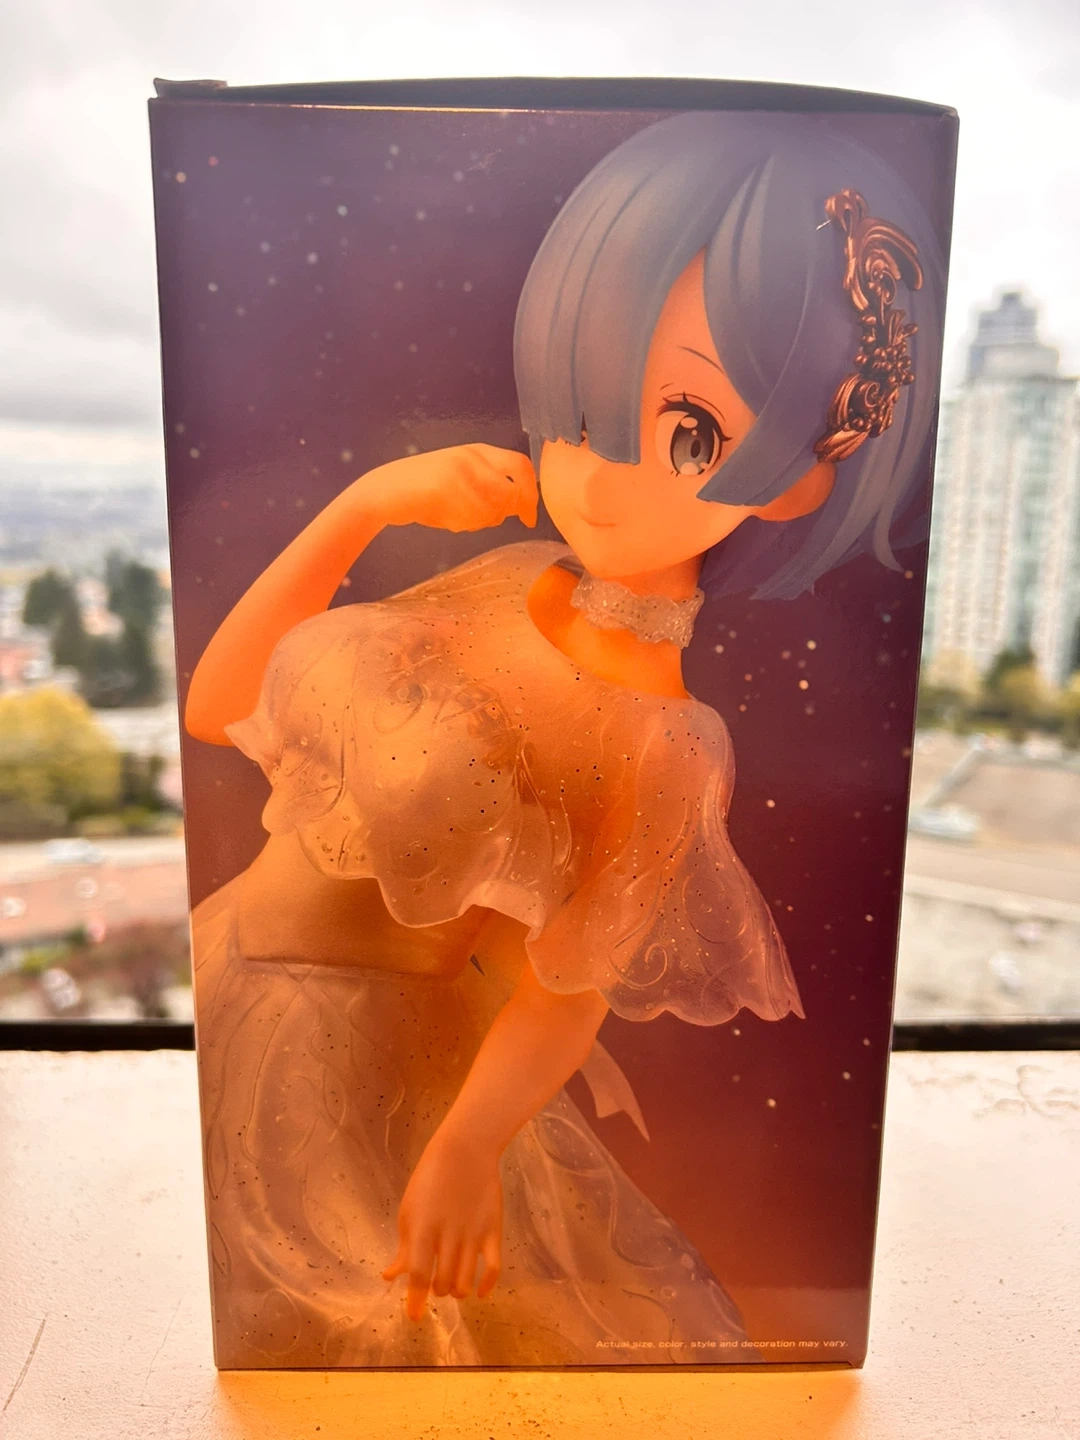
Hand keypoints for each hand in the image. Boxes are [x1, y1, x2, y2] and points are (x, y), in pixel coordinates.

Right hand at [362, 443, 537, 532]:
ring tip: (459, 518)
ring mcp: (457, 471)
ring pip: (492, 509)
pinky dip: (463, 525)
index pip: (521, 465)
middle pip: (511, 491)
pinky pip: (470, 517)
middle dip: (510, 512)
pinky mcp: (443, 487)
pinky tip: (447, 519)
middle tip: (500, 523)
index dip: (531, 494)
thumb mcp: (463, 477)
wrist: (385, 491)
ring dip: (481, 522)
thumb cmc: (426, 489)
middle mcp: (471, 457)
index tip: (530, 517)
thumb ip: (491, 485)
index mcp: (479, 451)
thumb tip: (520, 504)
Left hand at [382, 1130, 502, 1321]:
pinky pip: (492, 1269)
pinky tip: (479, 1292)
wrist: (466, 1150)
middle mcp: (448, 1237)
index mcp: (423, 1230)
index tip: (414, 1318)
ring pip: (465, 1283)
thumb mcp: (409, 1211)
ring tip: (453, 1284)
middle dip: (436, 1291)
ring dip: (456, 1291)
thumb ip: (404, 1247)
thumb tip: (391, 1276)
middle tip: (435, 1283)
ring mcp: (473, 1235)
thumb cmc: (430, 1180)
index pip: (419, 1275)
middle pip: (443, 1283)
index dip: (415, 1300)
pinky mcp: (493, 1231)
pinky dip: (486, 1286)